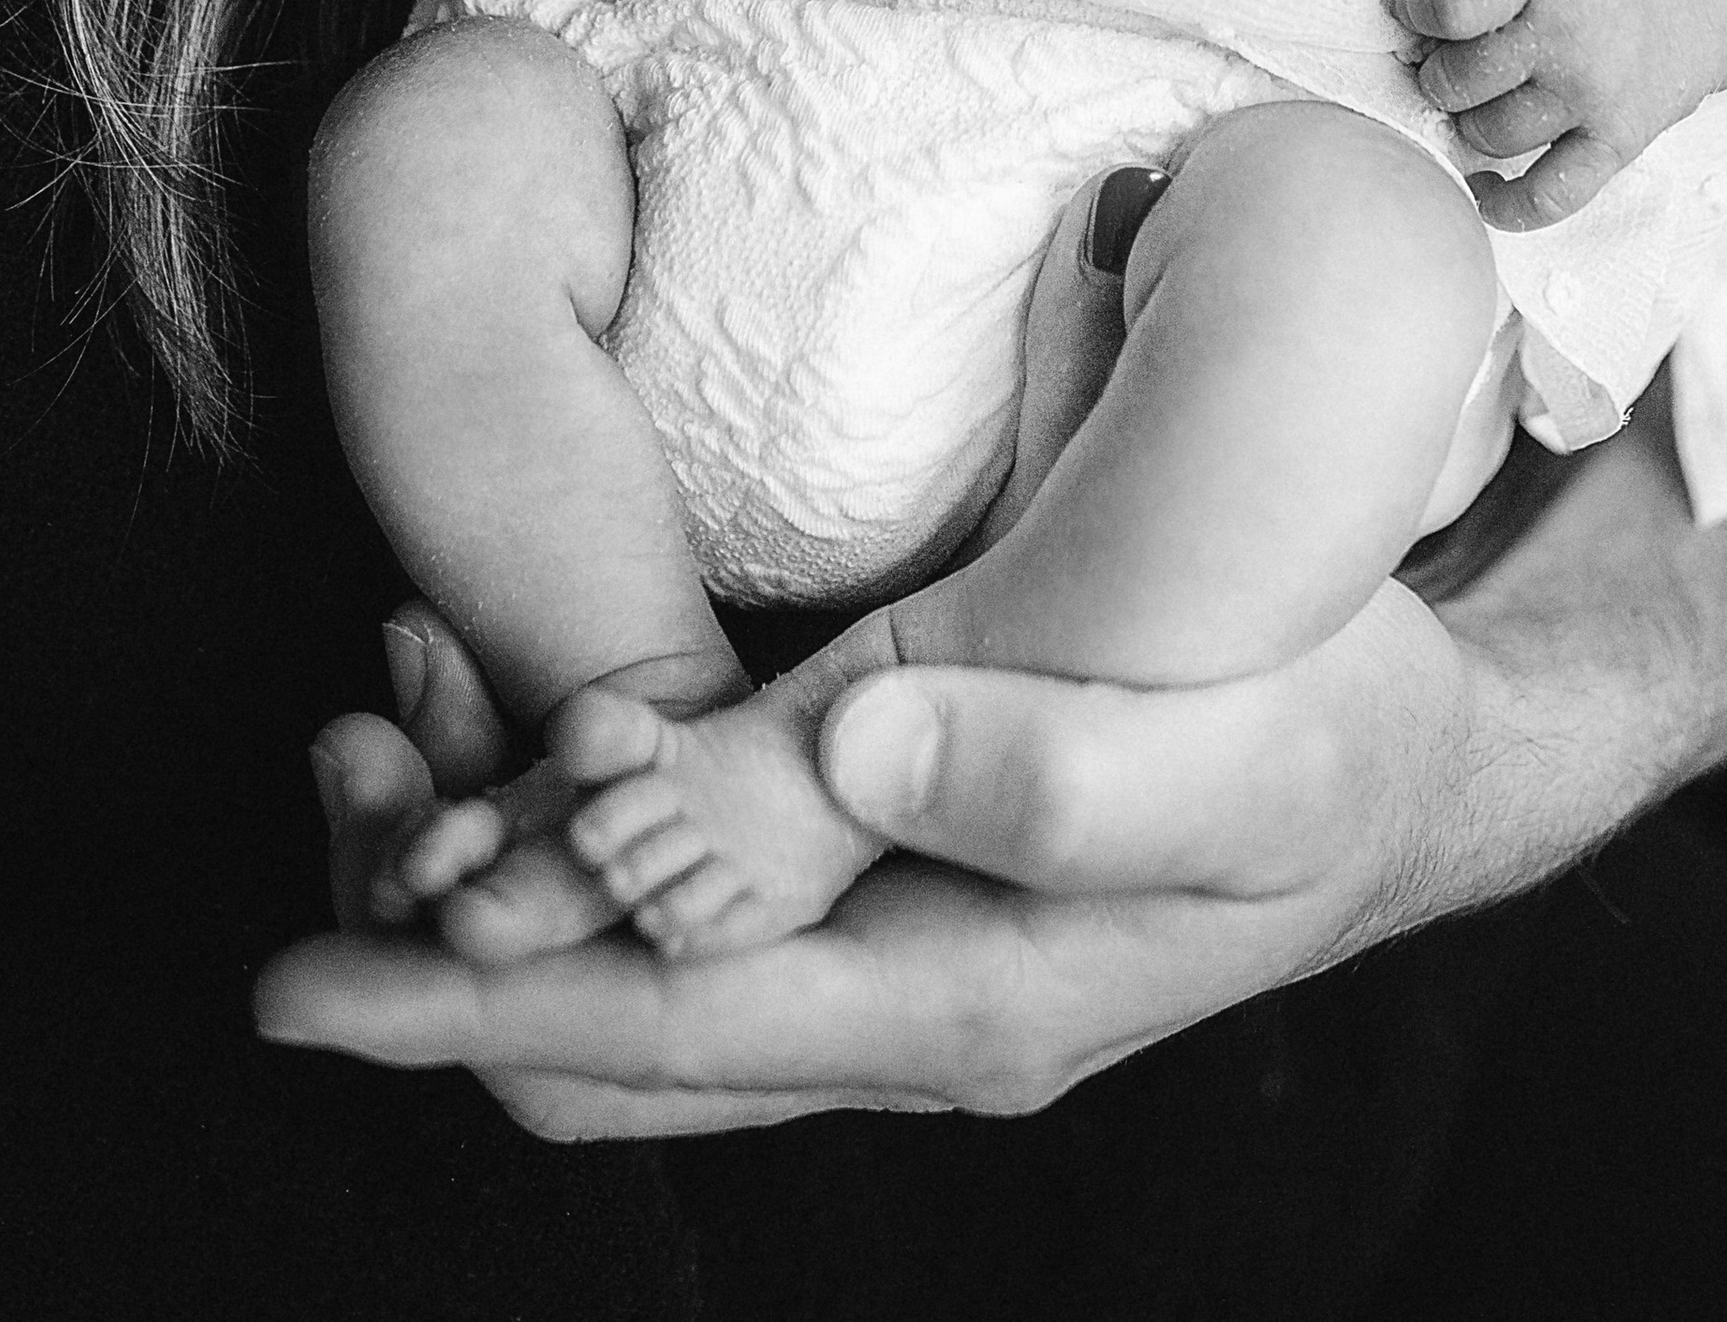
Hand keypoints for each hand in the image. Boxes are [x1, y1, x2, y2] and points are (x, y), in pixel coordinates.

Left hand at [255, 452, 1718, 1136]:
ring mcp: (882, 958)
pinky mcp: (881, 881)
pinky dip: (572, 811)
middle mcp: (894, 1012)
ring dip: (484, 865)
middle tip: (340, 761)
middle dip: (432, 931)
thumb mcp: (1252, 757)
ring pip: (617, 973)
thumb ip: (1066, 768)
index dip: (471, 1005)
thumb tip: (856, 748)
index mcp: (963, 1007)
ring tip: (392, 702)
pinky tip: (532, 690)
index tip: (306, 974)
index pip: (659, 1035)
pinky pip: (682, 897)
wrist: (1419, 771)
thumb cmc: (1341, 745)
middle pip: (596, 1037)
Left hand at [1396, 0, 1718, 226]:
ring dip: (1468, 120)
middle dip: (1438, 70)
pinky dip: (1506, 205)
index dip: (1415, 10)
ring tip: (1485, 93)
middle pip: (1456, 80)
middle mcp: (1568, 36)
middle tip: (1456, 54)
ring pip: (1487, 136)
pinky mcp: (1617, 144)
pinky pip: (1548, 197)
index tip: (1419, 8)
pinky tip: (1483, 184)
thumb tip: (1403, 4)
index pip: (1448, 5)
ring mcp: (1593, 97)